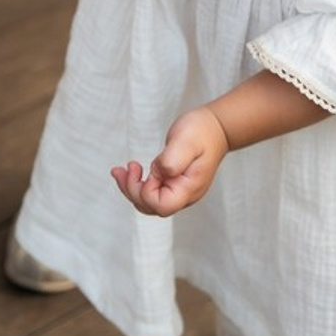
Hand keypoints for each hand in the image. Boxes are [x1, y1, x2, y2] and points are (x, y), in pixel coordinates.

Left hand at [110, 107, 229, 216]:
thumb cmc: (202, 132)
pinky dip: (138, 183)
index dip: (146, 191)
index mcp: (188, 188)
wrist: (216, 128)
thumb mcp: (186, 141)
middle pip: (151, 207)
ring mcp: (179, 190)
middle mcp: (184, 195)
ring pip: (149, 201)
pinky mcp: (173, 182)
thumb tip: (159, 172)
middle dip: (131, 190)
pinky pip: (153, 191)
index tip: (147, 168)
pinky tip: (132, 170)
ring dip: (131, 188)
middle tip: (121, 170)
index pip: (161, 206)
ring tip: (119, 171)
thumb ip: (172, 159)